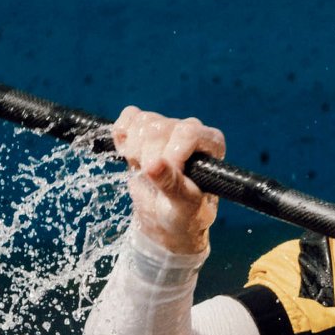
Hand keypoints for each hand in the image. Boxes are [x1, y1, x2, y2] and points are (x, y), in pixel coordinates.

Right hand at [111, 108, 225, 256]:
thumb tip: (153, 165)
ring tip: (145, 171)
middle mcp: (191, 130)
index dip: (170, 155)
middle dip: (148, 157)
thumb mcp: (183, 206)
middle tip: (152, 180)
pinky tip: (129, 155)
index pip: (187, 133)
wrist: (165, 218)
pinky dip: (122, 135)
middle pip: (160, 127)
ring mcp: (167, 126)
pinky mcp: (145, 127)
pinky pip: (129, 116)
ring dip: (135, 151)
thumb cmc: (184, 214)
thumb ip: (172, 185)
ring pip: (143, 122)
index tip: (164, 180)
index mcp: (211, 144)